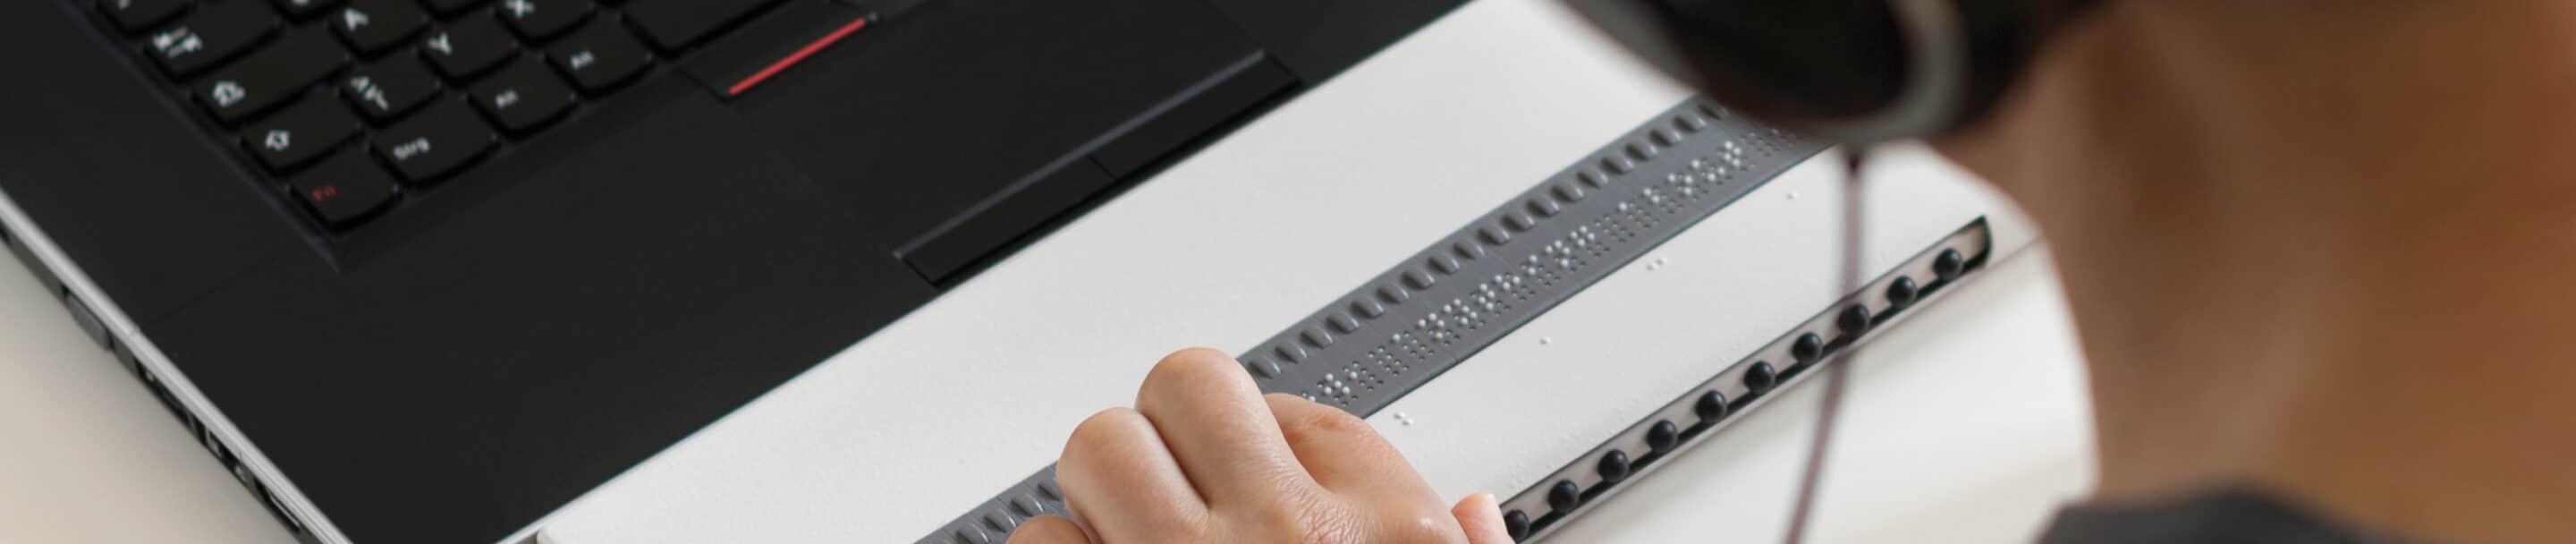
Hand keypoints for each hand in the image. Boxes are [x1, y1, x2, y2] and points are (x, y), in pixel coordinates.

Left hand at [1008, 348, 1515, 543]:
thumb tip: (1477, 516)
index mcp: (1391, 532)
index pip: (1304, 407)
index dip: (1260, 435)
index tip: (1252, 472)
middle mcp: (1287, 533)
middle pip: (1184, 386)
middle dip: (1167, 437)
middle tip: (1170, 491)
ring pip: (1097, 454)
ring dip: (1095, 507)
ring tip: (1120, 540)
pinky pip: (1039, 542)